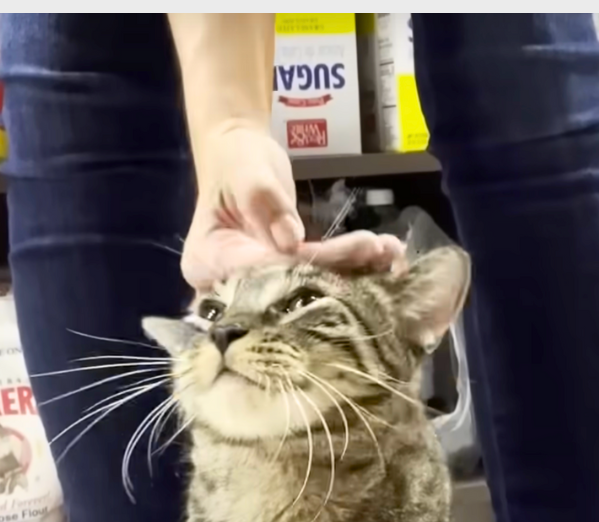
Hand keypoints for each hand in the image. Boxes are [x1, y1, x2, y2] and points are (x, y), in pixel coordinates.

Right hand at [180, 121, 405, 290]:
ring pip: (309, 287)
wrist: (236, 155)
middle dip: (339, 274)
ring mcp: (257, 285)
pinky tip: (382, 253)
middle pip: (287, 289)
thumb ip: (265, 204)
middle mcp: (229, 285)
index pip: (260, 273)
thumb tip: (291, 241)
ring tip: (390, 252)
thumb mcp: (246, 173)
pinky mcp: (283, 278)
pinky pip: (317, 277)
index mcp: (207, 263)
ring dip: (353, 271)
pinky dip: (350, 265)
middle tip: (382, 255)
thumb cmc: (234, 161)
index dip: (305, 267)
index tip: (349, 253)